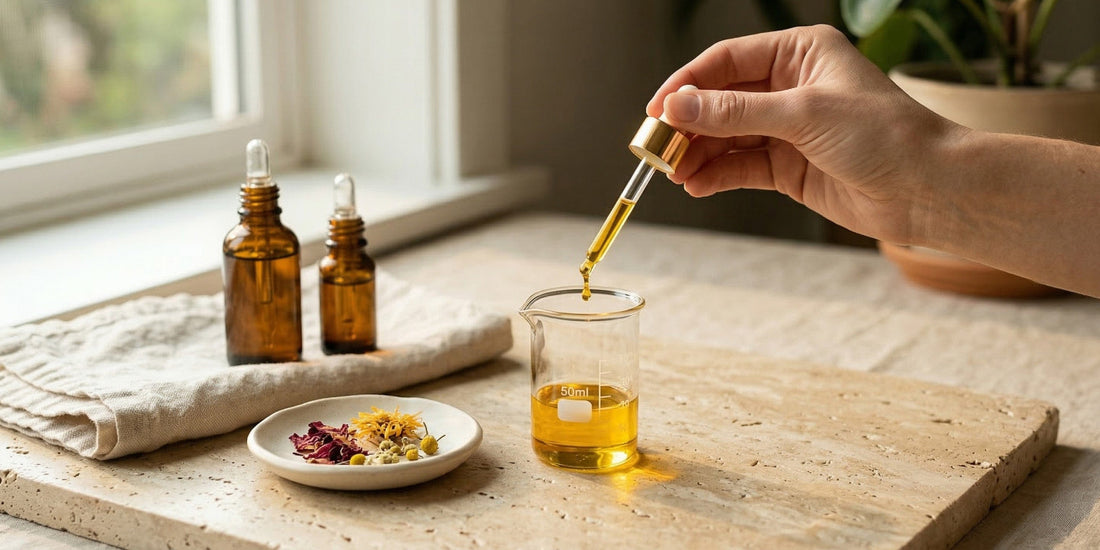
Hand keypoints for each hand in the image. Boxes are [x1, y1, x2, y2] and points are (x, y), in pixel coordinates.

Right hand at [647, 25, 961, 244]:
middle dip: (689, 124)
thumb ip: (737, 112)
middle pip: (720, 100)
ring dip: (698, 153)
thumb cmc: (884, 136)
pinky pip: (740, 166)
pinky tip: (695, 184)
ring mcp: (788, 128)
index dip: (688, 84)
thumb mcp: (804, 114)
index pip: (727, 61)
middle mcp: (790, 86)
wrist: (928, 190)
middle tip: (656, 147)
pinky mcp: (788, 167)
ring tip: (672, 172)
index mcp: (799, 53)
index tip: (656, 109)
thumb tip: (679, 106)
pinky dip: (716, 175)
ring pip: (726, 136)